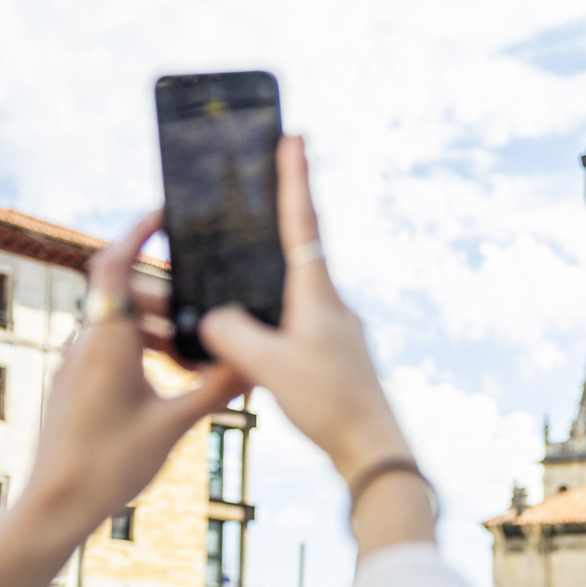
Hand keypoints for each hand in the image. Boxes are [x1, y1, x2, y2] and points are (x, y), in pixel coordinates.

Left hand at [26, 212, 249, 546]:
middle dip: (168, 297)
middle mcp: (85, 344)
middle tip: (208, 314)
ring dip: (159, 331)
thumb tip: (256, 363)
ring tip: (197, 360)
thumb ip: (216, 389)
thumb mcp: (174, 424)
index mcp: (108, 341)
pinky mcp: (74, 387)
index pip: (114, 262)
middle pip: (126, 296)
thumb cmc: (109, 464)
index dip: (136, 231)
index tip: (164, 215)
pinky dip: (142, 353)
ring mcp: (75, 365)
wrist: (55, 505)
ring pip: (120, 327)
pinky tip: (171, 384)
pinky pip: (110, 352)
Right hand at [198, 137, 409, 483]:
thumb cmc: (330, 404)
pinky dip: (261, 322)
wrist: (372, 450)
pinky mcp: (329, 358)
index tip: (295, 136)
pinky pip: (286, 327)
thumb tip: (213, 318)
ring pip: (284, 295)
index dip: (295, 178)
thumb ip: (232, 333)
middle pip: (293, 252)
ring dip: (253, 285)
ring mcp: (332, 331)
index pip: (302, 223)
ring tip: (220, 277)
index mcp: (318, 295)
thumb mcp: (269, 365)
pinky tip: (240, 335)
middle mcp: (330, 306)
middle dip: (268, 223)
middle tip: (250, 190)